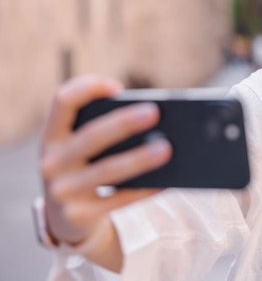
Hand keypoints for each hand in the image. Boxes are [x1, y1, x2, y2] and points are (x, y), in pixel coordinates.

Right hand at [40, 75, 172, 247]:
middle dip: (123, 123)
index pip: (63, 100)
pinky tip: (164, 181)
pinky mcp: (78, 215)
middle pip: (91, 136)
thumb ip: (105, 129)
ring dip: (138, 159)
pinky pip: (117, 200)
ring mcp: (62, 190)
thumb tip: (154, 124)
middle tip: (155, 112)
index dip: (87, 88)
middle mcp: (52, 161)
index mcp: (53, 134)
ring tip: (166, 148)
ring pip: (107, 171)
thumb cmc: (85, 166)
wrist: (66, 216)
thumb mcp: (81, 146)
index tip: (117, 87)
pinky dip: (142, 190)